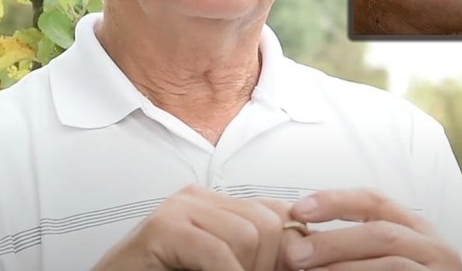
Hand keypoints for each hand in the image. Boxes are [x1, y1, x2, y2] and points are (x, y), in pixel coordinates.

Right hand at [92, 185, 295, 270]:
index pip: (277, 211)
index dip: (289, 249)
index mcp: (214, 205)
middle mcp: (197, 198)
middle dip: (269, 264)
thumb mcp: (217, 265)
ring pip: (249, 235)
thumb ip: (250, 255)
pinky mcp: (162, 228)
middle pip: (268, 221)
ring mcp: (178, 209)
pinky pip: (217, 253)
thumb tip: (299, 258)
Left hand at [280, 189, 461, 269]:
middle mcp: (435, 249)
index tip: (300, 210)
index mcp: (417, 229)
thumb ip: (352, 245)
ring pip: (389, 264)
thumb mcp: (382, 257)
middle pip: (379, 233)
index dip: (335, 201)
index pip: (375, 200)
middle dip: (331, 241)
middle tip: (295, 253)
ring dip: (342, 268)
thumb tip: (301, 239)